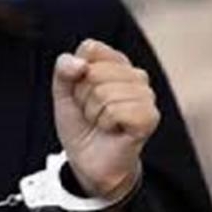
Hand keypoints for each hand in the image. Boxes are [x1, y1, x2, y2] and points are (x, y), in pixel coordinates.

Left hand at [52, 39, 159, 196]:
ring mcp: (146, 95)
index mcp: (116, 63)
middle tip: (90, 113)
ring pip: (103, 92)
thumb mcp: (63, 94)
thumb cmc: (80, 126)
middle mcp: (135, 75)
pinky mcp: (149, 116)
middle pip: (94, 72)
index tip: (80, 94)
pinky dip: (104, 123)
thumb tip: (81, 64)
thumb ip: (63, 70)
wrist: (88, 162)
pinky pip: (115, 110)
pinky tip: (111, 130)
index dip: (75, 75)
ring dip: (93, 113)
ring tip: (100, 123)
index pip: (90, 49)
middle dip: (82, 97)